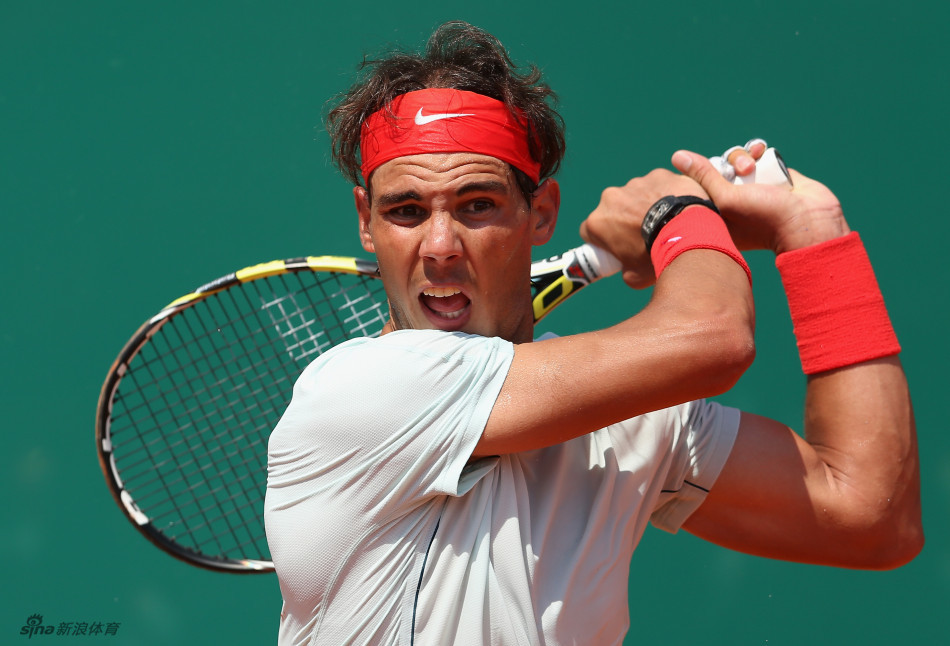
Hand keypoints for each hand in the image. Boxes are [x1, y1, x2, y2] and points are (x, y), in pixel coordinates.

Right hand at [580, 169, 707, 287]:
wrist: (688, 235)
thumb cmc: (657, 257)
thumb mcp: (635, 277)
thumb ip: (625, 270)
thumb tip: (628, 269)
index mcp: (598, 222)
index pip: (589, 230)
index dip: (601, 239)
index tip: (615, 246)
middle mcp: (610, 198)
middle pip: (613, 209)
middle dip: (624, 218)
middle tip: (644, 234)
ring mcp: (635, 183)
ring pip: (636, 194)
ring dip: (645, 204)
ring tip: (665, 220)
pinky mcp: (658, 174)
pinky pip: (659, 184)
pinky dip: (665, 193)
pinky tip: (678, 207)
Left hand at [672, 149, 849, 253]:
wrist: (808, 221)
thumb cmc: (763, 219)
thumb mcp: (726, 199)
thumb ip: (703, 177)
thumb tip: (677, 157)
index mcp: (718, 212)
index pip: (700, 185)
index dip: (706, 174)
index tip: (717, 176)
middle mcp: (735, 200)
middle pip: (720, 169)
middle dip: (729, 164)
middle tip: (743, 172)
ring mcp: (755, 187)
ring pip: (739, 159)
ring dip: (744, 157)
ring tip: (754, 167)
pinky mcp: (773, 175)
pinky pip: (759, 156)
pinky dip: (758, 150)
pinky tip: (761, 151)